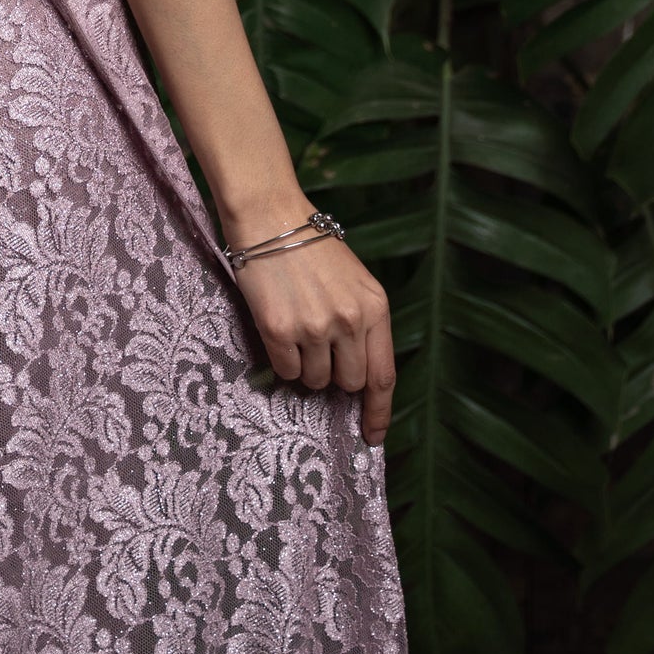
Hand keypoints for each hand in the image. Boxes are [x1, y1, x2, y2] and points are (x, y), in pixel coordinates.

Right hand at [228, 213, 395, 443]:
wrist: (270, 217)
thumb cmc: (312, 248)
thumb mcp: (355, 281)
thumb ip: (363, 324)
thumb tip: (358, 375)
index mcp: (374, 307)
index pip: (383, 375)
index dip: (379, 412)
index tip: (373, 436)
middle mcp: (348, 321)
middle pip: (350, 382)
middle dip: (337, 375)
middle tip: (321, 348)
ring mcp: (313, 327)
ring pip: (316, 381)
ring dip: (308, 366)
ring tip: (298, 329)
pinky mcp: (279, 330)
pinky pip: (287, 371)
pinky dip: (284, 360)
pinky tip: (280, 328)